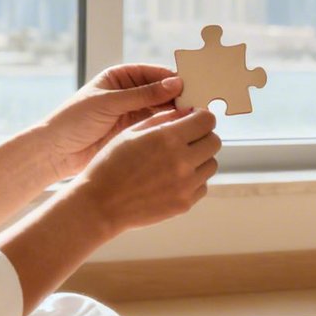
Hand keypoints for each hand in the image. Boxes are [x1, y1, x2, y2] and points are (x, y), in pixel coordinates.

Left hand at [41, 64, 184, 179]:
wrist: (55, 151)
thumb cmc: (74, 119)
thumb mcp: (109, 103)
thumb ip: (142, 94)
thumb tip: (176, 83)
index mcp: (122, 76)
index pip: (155, 74)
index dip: (175, 79)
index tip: (194, 86)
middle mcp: (130, 92)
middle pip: (163, 91)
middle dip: (181, 97)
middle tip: (201, 105)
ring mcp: (133, 112)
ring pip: (163, 109)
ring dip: (178, 113)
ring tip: (196, 119)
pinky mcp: (134, 132)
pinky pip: (157, 126)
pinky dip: (170, 128)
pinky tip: (182, 132)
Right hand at [69, 106, 220, 231]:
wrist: (100, 204)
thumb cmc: (111, 164)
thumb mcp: (131, 132)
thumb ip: (162, 119)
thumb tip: (187, 111)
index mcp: (168, 138)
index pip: (207, 120)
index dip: (201, 118)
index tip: (193, 121)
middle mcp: (182, 160)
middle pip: (215, 141)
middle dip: (204, 137)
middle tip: (188, 140)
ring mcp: (185, 185)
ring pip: (211, 164)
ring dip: (200, 159)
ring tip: (178, 161)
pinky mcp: (184, 203)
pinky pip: (202, 186)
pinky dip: (193, 181)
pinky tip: (173, 179)